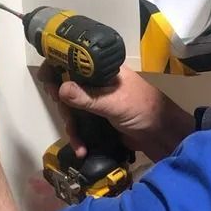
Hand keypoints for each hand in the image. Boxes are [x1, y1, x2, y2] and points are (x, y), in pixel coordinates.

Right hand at [40, 64, 193, 161]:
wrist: (161, 134)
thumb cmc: (143, 109)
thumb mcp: (114, 102)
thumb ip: (87, 97)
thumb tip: (59, 88)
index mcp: (101, 69)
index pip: (72, 61)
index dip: (57, 69)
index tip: (49, 83)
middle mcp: (96, 82)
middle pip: (66, 87)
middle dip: (62, 104)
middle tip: (65, 115)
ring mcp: (95, 101)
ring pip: (71, 109)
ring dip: (70, 126)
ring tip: (77, 140)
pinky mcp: (97, 120)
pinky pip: (80, 125)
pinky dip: (78, 137)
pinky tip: (81, 149)